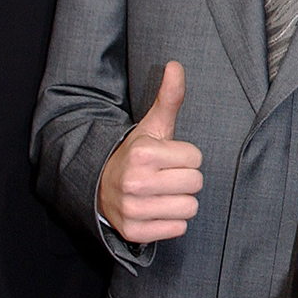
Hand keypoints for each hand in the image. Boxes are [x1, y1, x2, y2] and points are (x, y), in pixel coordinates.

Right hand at [96, 61, 203, 243]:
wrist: (101, 185)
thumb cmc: (137, 154)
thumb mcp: (152, 126)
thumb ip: (169, 97)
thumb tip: (176, 64)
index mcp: (143, 154)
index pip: (196, 158)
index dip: (186, 157)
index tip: (168, 158)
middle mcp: (135, 182)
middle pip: (195, 183)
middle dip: (185, 179)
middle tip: (166, 176)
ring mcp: (133, 209)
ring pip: (189, 208)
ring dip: (180, 201)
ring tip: (162, 193)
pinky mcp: (135, 232)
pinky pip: (178, 230)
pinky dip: (171, 222)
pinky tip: (156, 210)